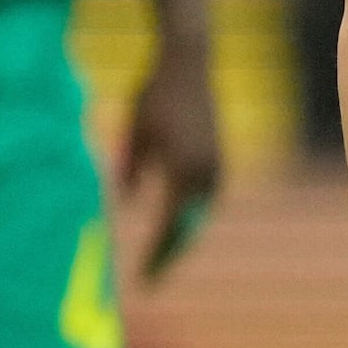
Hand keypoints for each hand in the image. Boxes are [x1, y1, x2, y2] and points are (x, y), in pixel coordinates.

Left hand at [126, 48, 221, 280]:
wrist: (190, 63)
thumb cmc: (152, 94)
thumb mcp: (130, 132)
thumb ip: (129, 170)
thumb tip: (128, 203)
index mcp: (178, 172)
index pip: (162, 230)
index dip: (149, 259)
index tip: (137, 284)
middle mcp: (203, 176)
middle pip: (185, 231)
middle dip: (166, 259)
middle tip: (149, 283)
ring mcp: (215, 169)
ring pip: (197, 218)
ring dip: (179, 240)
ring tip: (160, 261)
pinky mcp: (219, 160)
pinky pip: (204, 202)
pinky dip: (189, 220)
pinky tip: (176, 227)